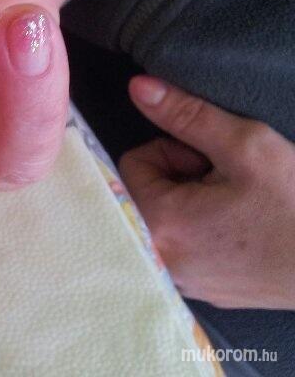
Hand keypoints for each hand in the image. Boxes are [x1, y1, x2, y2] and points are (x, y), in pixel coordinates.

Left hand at [120, 76, 294, 308]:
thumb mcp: (245, 146)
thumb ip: (185, 115)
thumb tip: (139, 87)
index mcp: (159, 222)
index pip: (132, 163)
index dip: (173, 151)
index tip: (210, 160)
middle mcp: (159, 257)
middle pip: (144, 192)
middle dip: (180, 177)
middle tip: (226, 181)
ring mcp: (182, 279)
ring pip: (165, 219)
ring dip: (191, 203)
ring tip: (235, 205)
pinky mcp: (204, 290)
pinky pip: (184, 247)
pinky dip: (203, 231)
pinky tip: (240, 230)